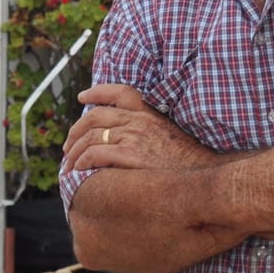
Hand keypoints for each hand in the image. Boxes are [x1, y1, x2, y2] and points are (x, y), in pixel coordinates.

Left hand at [64, 83, 214, 172]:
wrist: (206, 180)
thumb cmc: (190, 166)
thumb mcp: (172, 139)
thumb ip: (151, 134)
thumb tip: (131, 143)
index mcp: (150, 114)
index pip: (120, 92)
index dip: (98, 92)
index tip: (82, 97)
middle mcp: (140, 121)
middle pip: (96, 116)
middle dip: (76, 131)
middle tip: (68, 147)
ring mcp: (134, 137)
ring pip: (91, 136)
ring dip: (75, 152)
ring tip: (69, 166)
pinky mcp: (131, 156)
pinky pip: (96, 154)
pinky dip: (83, 162)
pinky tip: (79, 171)